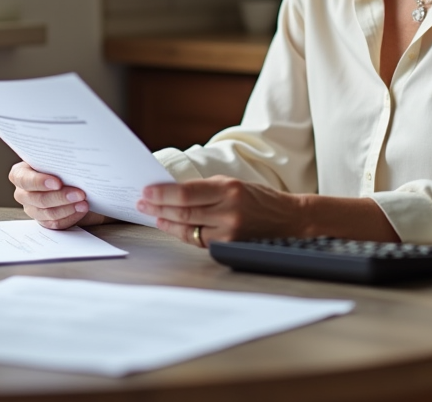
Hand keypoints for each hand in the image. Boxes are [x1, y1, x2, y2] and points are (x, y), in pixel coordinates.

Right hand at [9, 161, 106, 229]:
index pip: (23, 178)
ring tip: (83, 202)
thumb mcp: (58, 160)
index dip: (39, 181)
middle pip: (37, 199)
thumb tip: (73, 157)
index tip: (58, 182)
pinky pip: (55, 223)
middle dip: (59, 197)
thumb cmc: (63, 167)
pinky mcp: (44, 221)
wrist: (76, 183)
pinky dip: (70, 217)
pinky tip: (81, 209)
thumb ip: (58, 160)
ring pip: (46, 213)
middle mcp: (23, 193)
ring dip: (67, 208)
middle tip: (79, 193)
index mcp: (21, 173)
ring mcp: (33, 209)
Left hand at [136, 176, 302, 246]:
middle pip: (184, 211)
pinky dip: (183, 232)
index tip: (146, 191)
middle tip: (142, 203)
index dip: (163, 194)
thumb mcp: (233, 184)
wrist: (289, 219)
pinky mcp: (229, 246)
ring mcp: (229, 232)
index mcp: (229, 190)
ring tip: (153, 214)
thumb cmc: (258, 199)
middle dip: (159, 207)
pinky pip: (198, 240)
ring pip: (188, 228)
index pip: (186, 193)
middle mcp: (229, 212)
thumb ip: (205, 189)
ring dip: (167, 221)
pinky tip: (172, 226)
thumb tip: (172, 192)